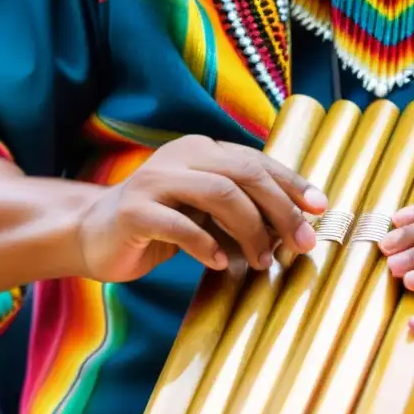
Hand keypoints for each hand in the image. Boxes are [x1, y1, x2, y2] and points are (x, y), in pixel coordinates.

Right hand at [77, 136, 327, 281]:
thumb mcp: (206, 212)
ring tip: (261, 260)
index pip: (257, 162)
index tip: (320, 207)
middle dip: (281, 209)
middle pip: (244, 174)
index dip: (292, 183)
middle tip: (302, 243)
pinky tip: (220, 263)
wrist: (93, 235)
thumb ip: (242, 209)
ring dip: (250, 230)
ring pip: (219, 194)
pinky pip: (180, 226)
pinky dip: (207, 246)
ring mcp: (154, 182)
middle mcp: (181, 157)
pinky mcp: (134, 211)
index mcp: (202, 150)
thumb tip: (295, 226)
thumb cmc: (160, 226)